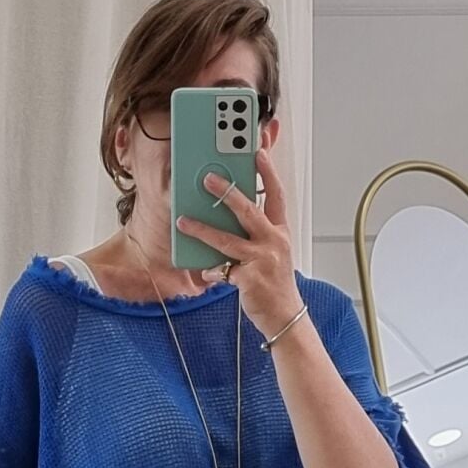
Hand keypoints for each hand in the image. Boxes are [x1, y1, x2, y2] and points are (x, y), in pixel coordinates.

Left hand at [175, 146, 299, 340]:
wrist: (285, 316)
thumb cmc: (276, 283)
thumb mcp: (273, 253)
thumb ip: (256, 233)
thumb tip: (227, 218)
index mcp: (280, 232)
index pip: (276, 195)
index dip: (267, 172)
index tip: (258, 151)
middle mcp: (273, 242)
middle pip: (248, 210)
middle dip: (226, 192)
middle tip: (208, 178)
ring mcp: (261, 260)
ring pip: (227, 239)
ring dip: (202, 229)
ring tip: (183, 221)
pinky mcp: (249, 279)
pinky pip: (222, 269)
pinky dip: (212, 271)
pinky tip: (206, 271)